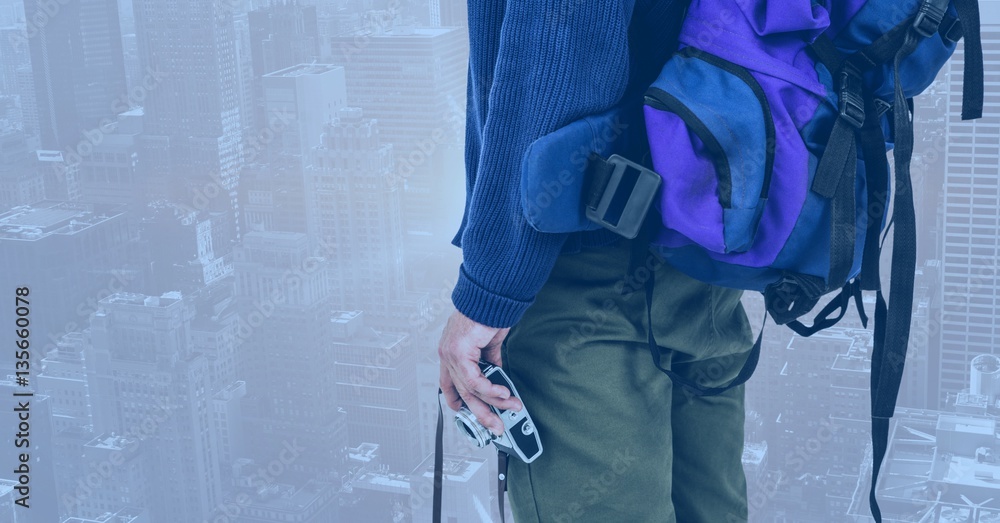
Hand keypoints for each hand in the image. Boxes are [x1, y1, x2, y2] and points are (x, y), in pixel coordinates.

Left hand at [438, 310, 522, 436]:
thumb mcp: (488, 342)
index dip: (456, 400)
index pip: (448, 382)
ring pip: (471, 390)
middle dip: (482, 412)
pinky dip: (491, 390)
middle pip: (461, 393)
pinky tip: (503, 393)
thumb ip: (489, 359)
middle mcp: (447, 354)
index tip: (467, 412)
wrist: (491, 296)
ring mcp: (450, 354)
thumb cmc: (488, 312)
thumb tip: (495, 374)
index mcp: (452, 351)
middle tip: (495, 425)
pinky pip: (475, 381)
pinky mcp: (459, 352)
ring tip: (511, 406)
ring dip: (494, 402)